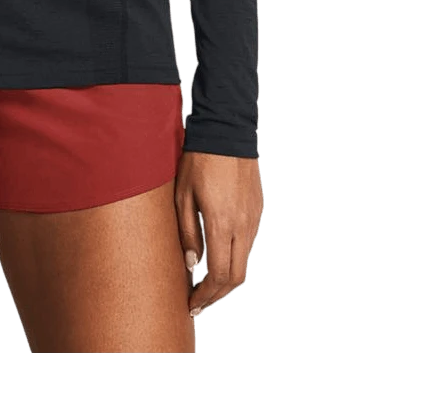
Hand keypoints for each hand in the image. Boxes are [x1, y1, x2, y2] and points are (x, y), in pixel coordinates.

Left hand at [174, 151, 261, 318]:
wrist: (226, 133)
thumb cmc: (198, 161)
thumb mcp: (182, 195)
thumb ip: (188, 232)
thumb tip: (192, 264)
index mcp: (221, 223)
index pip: (217, 275)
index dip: (205, 295)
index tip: (191, 304)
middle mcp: (242, 226)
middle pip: (235, 277)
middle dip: (216, 296)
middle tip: (197, 303)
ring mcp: (252, 219)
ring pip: (243, 263)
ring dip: (225, 280)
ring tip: (205, 285)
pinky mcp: (256, 211)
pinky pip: (247, 245)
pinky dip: (234, 259)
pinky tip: (218, 259)